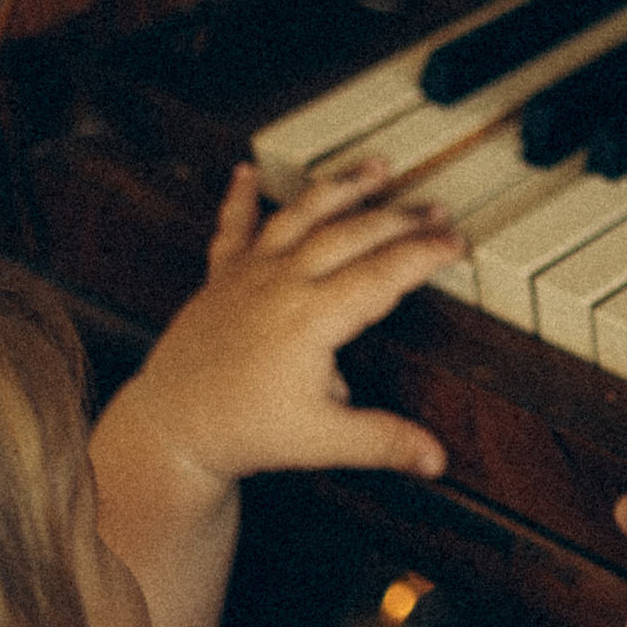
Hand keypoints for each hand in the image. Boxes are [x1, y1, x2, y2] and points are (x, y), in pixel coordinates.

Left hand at [119, 161, 459, 496]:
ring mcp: (249, 274)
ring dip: (341, 188)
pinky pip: (233, 228)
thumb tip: (435, 458)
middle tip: (435, 210)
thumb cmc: (241, 431)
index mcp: (312, 317)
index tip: (455, 244)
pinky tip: (245, 172)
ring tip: (376, 169)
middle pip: (352, 234)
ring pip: (302, 215)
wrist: (171, 428)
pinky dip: (239, 197)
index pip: (383, 274)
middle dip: (400, 219)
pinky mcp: (221, 278)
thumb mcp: (321, 441)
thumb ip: (382, 442)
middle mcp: (282, 283)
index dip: (424, 255)